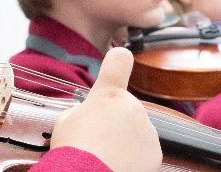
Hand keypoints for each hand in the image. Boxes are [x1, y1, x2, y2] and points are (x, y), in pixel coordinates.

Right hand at [50, 48, 159, 171]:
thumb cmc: (73, 151)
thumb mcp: (65, 122)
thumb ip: (81, 110)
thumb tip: (87, 114)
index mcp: (108, 95)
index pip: (119, 61)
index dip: (118, 60)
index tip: (119, 60)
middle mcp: (132, 106)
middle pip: (124, 108)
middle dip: (115, 120)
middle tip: (96, 141)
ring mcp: (146, 128)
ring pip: (135, 130)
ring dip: (124, 140)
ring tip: (105, 157)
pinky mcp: (155, 151)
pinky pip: (143, 150)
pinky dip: (134, 158)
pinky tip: (117, 166)